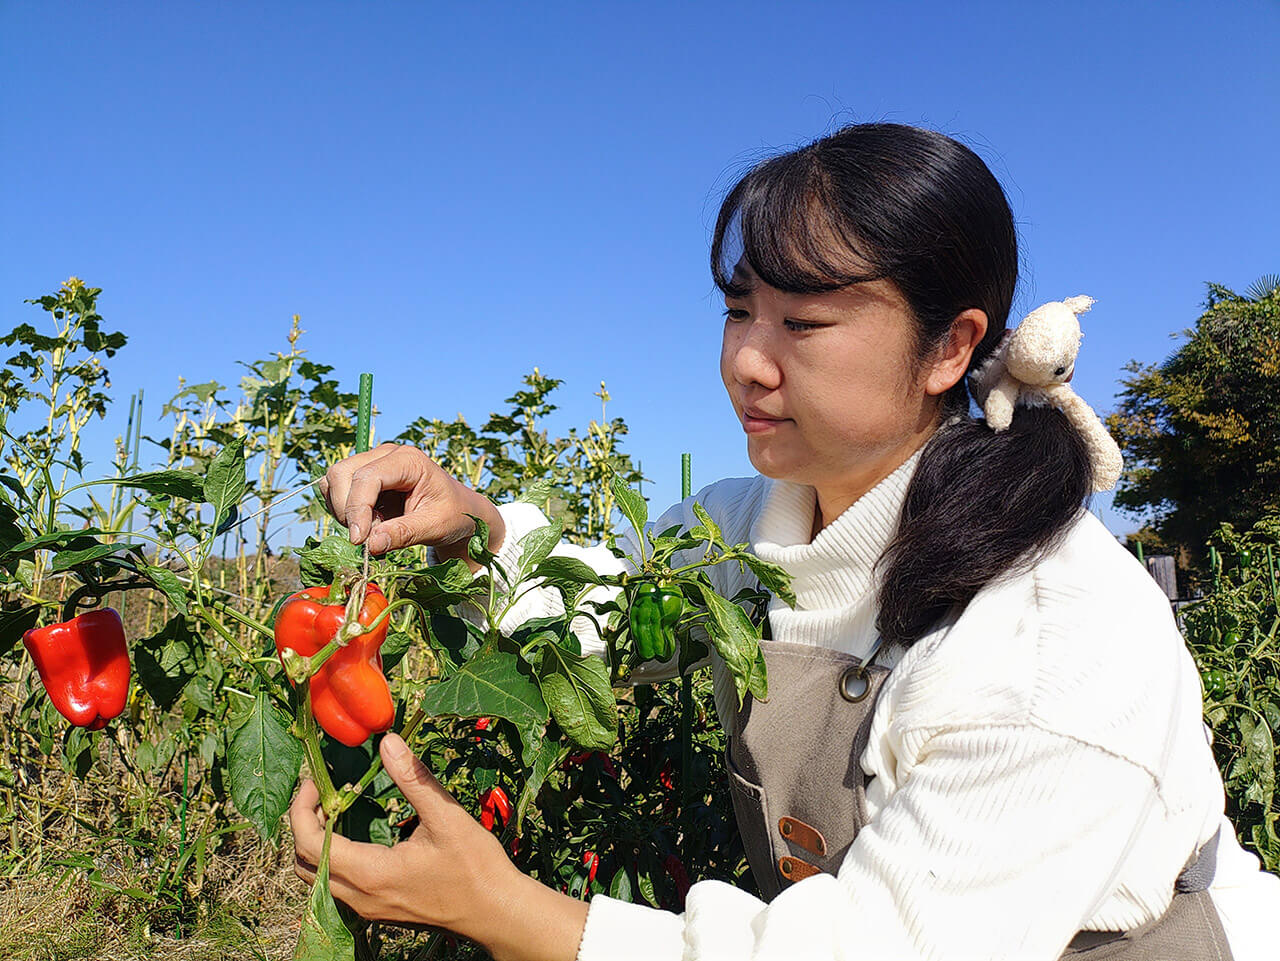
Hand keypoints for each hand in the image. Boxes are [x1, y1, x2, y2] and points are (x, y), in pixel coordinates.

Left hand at [290, 735, 588, 960]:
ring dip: (317, 843)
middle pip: (304, 864)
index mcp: (371, 873)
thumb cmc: (475, 866)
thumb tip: (387, 741)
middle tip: (323, 791)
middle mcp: (360, 896)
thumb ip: (413, 779)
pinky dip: (333, 859)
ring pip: (318, 879)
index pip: (311, 843)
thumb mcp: (446, 817)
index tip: (316, 781)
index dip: (301, 809)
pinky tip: (357, 834)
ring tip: (337, 809)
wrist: (496, 912)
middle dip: (304, 824)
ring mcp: (367, 908)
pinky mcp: (378, 910)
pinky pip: (337, 886)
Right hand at [317, 443, 503, 559]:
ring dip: (343, 510)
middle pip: (342, 473)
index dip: (357, 509)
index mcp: (409, 460)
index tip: (359, 540)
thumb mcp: (436, 526)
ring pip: (334, 480)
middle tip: (366, 538)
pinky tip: (368, 523)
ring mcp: (373, 463)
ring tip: (372, 529)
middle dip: (347, 509)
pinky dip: (343, 510)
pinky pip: (337, 490)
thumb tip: (370, 545)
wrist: (458, 512)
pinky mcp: (364, 476)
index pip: (367, 477)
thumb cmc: (453, 515)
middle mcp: (387, 455)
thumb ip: (404, 534)